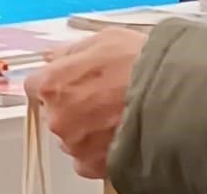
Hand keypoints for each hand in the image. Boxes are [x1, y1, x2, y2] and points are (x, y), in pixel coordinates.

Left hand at [24, 29, 146, 179]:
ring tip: (115, 111)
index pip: (35, 84)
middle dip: (72, 102)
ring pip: (71, 134)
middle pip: (53, 111)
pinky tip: (118, 130)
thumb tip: (53, 56)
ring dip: (86, 126)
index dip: (55, 79)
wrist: (172, 97)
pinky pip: (86, 158)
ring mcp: (75, 144)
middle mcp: (58, 117)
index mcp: (54, 83)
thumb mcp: (104, 40)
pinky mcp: (93, 166)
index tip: (68, 79)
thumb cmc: (141, 65)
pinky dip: (98, 148)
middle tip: (102, 92)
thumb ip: (71, 50)